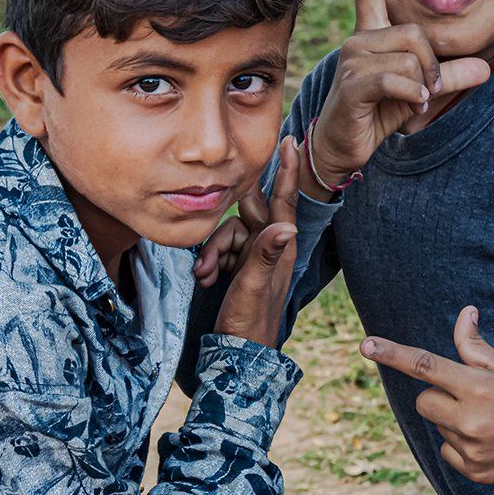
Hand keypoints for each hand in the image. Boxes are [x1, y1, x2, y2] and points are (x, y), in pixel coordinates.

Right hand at [214, 138, 298, 346]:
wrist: (240, 353)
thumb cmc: (249, 321)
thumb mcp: (253, 286)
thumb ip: (266, 255)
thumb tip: (286, 228)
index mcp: (281, 247)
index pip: (284, 200)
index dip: (286, 170)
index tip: (290, 141)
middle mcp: (271, 247)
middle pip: (246, 215)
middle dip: (224, 231)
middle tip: (216, 255)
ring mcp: (256, 257)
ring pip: (230, 233)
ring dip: (213, 251)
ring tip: (203, 275)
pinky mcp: (242, 267)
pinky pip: (224, 250)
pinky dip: (211, 260)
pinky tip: (204, 277)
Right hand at [305, 0, 490, 198]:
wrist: (344, 147)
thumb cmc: (377, 113)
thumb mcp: (419, 91)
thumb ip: (450, 76)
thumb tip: (486, 68)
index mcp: (372, 34)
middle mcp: (360, 40)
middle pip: (416, 34)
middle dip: (432, 66)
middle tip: (427, 90)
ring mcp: (353, 60)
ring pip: (410, 57)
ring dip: (423, 84)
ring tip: (415, 102)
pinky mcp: (353, 83)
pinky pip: (397, 77)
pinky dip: (414, 93)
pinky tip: (413, 106)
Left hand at [360, 306, 493, 482]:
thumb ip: (475, 345)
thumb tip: (464, 314)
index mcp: (479, 388)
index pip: (425, 365)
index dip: (392, 353)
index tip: (365, 344)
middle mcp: (471, 421)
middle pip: (424, 400)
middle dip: (439, 393)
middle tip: (471, 393)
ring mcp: (473, 451)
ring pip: (438, 426)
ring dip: (453, 419)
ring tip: (492, 419)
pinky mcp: (477, 473)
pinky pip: (448, 453)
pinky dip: (461, 444)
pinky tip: (492, 439)